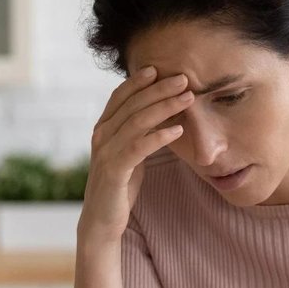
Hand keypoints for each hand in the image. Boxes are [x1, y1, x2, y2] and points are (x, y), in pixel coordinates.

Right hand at [78, 66, 193, 244]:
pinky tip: (178, 130)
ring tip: (188, 99)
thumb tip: (162, 111)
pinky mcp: (114, 171)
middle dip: (159, 89)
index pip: (120, 96)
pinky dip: (159, 136)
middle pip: (132, 104)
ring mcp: (106, 153)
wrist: (103, 219)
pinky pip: (138, 148)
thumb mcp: (130, 152)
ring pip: (137, 122)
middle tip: (184, 79)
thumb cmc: (120, 184)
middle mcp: (101, 135)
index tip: (160, 68)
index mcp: (103, 128)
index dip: (138, 80)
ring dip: (164, 107)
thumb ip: (139, 132)